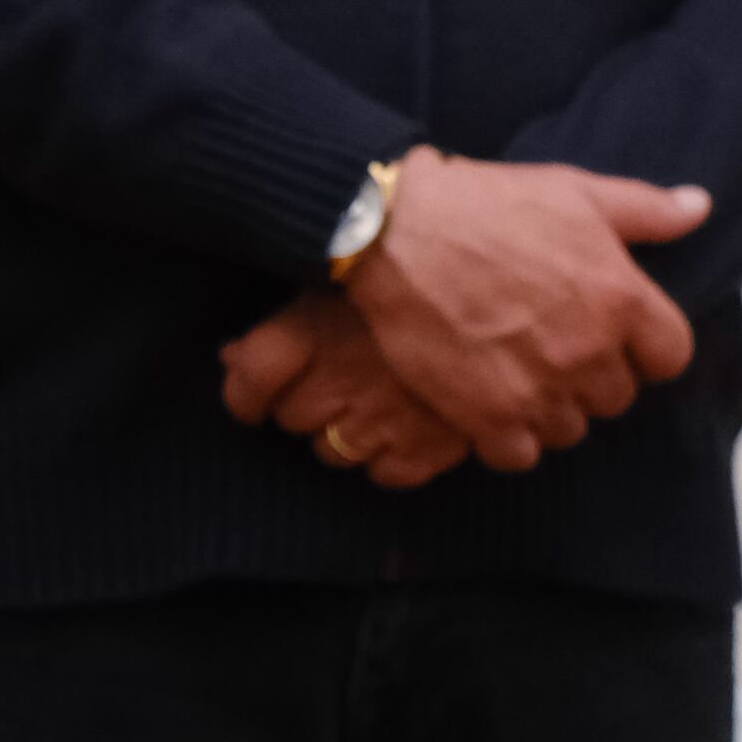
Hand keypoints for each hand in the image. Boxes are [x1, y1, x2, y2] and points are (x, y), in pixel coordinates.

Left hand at [222, 290, 473, 489]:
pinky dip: (391, 457)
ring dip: (345, 432)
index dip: (244, 394)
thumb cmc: (421, 268)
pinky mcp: (432, 444)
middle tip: (337, 381)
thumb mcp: (348, 279)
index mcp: (316, 329)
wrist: (512, 278)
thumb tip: (229, 357)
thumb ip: (285, 323)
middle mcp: (341, 378)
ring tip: (374, 401)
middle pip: (294, 416)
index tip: (252, 401)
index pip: (250, 377)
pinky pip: (390, 473)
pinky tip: (405, 429)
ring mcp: (386, 416)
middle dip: (308, 403)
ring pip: (335, 450)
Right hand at [337, 147, 709, 468]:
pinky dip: (507, 437)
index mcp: (623, 299)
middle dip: (592, 376)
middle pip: (617, 397)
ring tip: (516, 371)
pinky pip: (520, 454)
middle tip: (552, 346)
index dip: (646, 349)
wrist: (395, 231)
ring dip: (549, 408)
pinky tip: (487, 402)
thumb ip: (646, 209)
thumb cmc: (489, 204)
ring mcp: (540, 389)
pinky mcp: (487, 417)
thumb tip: (700, 206)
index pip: (672, 356)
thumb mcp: (577, 192)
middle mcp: (590, 352)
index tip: (618, 337)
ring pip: (569, 428)